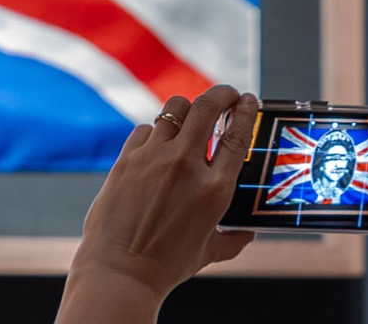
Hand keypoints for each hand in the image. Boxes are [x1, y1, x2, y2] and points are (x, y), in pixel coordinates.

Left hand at [55, 85, 257, 323]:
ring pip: (175, 108)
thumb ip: (233, 239)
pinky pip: (146, 128)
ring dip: (187, 109)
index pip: (237, 135)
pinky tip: (156, 146)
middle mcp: (186, 165)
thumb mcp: (208, 252)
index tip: (248, 99)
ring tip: (189, 117)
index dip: (246, 111)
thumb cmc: (167, 266)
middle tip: (226, 94)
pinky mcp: (128, 158)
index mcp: (214, 188)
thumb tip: (249, 233)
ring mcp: (155, 158)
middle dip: (221, 93)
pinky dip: (155, 132)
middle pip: (208, 107)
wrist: (119, 274)